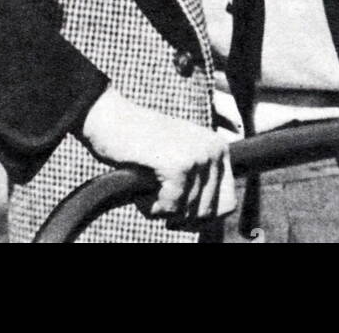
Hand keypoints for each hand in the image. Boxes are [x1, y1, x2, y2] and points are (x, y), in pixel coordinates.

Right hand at [76, 87, 235, 224]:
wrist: (110, 119)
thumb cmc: (140, 143)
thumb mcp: (180, 156)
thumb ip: (200, 182)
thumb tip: (211, 219)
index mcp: (219, 148)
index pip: (228, 203)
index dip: (203, 218)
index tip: (180, 216)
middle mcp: (214, 150)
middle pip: (208, 214)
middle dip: (181, 216)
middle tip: (158, 200)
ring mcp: (198, 156)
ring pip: (187, 214)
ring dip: (161, 208)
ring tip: (146, 183)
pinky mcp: (179, 166)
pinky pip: (170, 210)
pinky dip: (151, 206)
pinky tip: (141, 185)